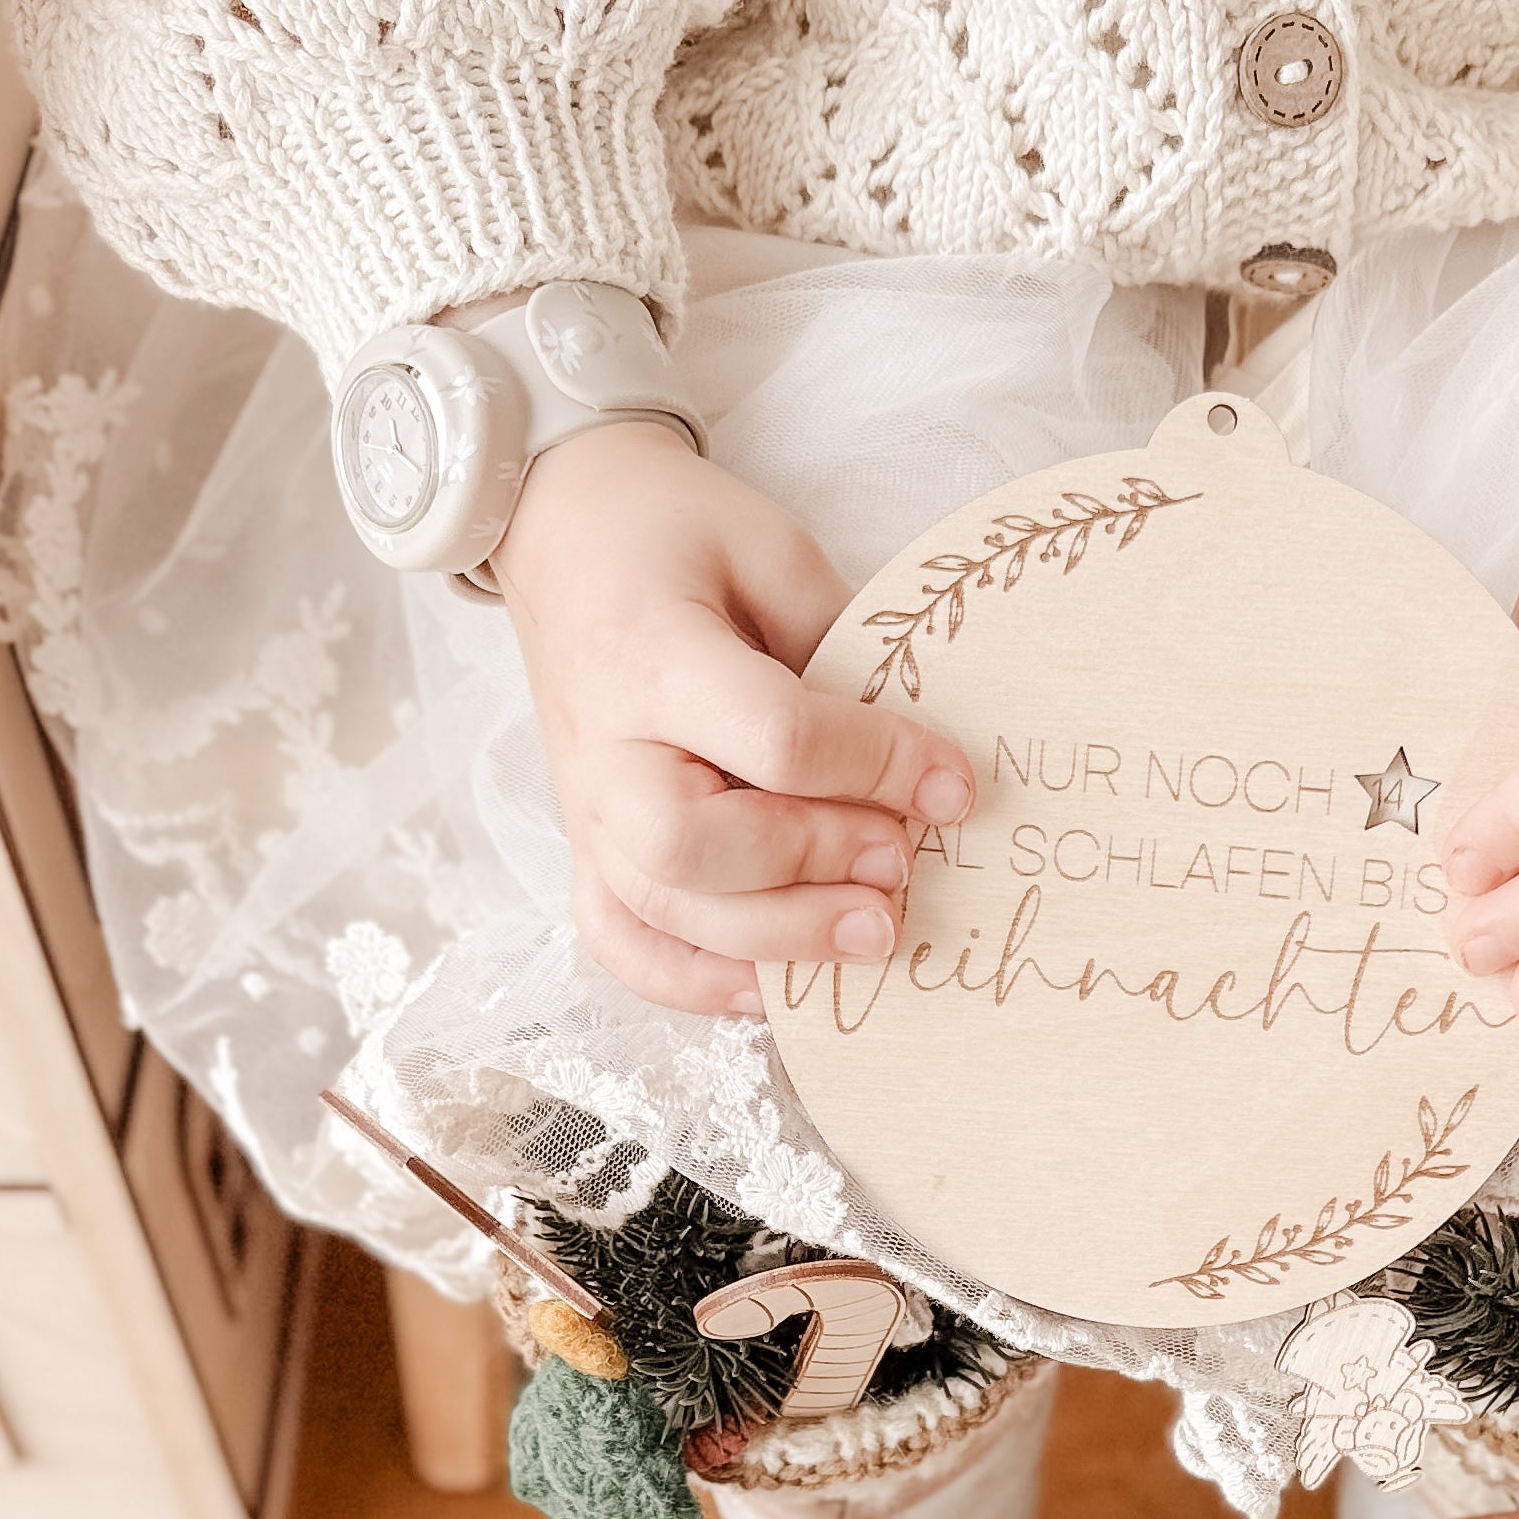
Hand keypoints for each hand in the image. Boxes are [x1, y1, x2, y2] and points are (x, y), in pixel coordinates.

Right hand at [491, 424, 974, 1017]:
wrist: (563, 531)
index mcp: (653, 654)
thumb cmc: (674, 535)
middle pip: (698, 844)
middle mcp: (606, 749)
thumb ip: (835, 648)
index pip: (774, 736)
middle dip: (817, 863)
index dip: (876, 768)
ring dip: (778, 938)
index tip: (955, 787)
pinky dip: (696, 983)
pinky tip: (775, 987)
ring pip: (666, 910)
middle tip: (903, 863)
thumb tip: (916, 759)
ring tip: (874, 933)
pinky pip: (624, 944)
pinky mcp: (584, 847)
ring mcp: (585, 810)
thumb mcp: (770, 549)